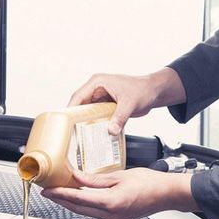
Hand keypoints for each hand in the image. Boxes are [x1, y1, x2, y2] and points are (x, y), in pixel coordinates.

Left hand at [41, 168, 198, 218]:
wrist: (167, 194)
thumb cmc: (150, 183)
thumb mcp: (120, 176)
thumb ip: (96, 179)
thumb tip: (77, 177)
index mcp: (111, 203)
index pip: (78, 199)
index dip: (60, 194)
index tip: (48, 190)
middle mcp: (111, 215)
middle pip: (78, 209)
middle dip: (61, 200)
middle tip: (47, 192)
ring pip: (85, 212)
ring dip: (71, 203)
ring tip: (59, 193)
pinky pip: (95, 212)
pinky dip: (84, 205)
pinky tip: (79, 197)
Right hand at [68, 68, 185, 134]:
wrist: (153, 92)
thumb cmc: (143, 90)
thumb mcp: (130, 104)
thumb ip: (120, 117)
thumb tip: (111, 131)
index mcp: (98, 82)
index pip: (78, 96)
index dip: (70, 109)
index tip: (64, 123)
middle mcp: (96, 89)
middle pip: (80, 105)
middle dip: (75, 118)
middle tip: (70, 133)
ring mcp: (100, 98)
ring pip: (87, 112)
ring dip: (84, 123)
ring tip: (78, 136)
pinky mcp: (106, 106)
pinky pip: (96, 116)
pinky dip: (94, 124)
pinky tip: (92, 135)